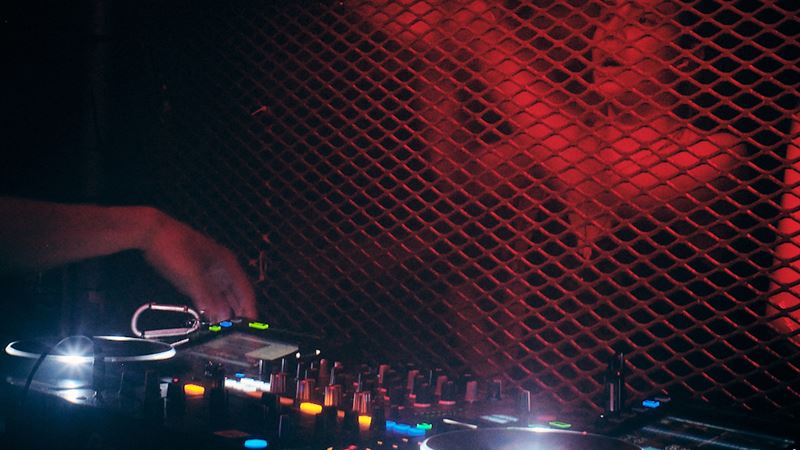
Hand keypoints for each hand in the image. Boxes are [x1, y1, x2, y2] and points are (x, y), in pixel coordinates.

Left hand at [141, 211, 257, 322]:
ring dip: (223, 310)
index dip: (249, 308)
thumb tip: (218, 315)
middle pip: (235, 294)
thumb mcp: (191, 275)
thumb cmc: (175, 247)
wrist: (152, 232)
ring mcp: (209, 271)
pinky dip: (211, 305)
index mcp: (227, 264)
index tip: (252, 324)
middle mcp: (221, 268)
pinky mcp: (196, 274)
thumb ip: (206, 296)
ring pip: (222, 295)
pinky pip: (208, 293)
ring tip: (225, 328)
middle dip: (238, 311)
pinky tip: (209, 315)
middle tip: (239, 330)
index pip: (245, 290)